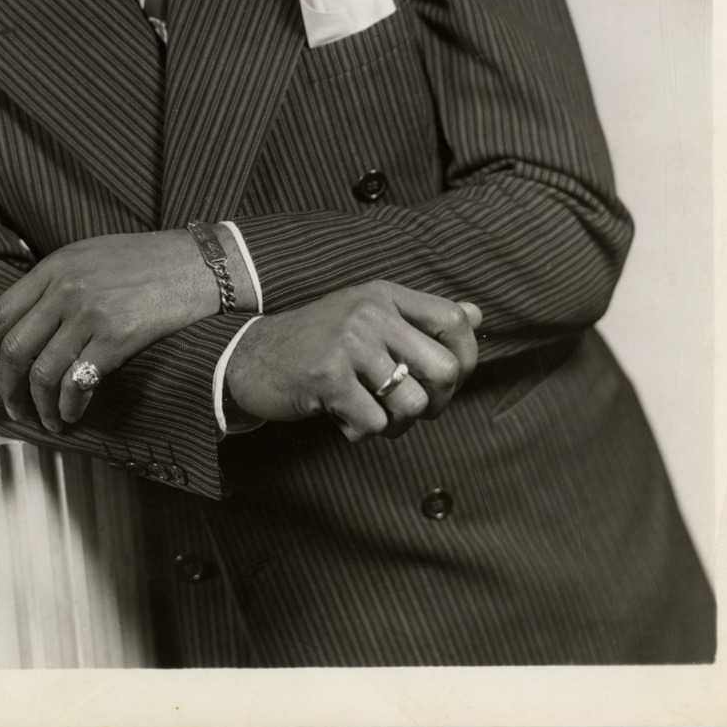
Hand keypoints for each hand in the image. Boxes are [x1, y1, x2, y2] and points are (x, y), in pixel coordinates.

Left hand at [0, 230, 227, 432]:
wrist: (199, 264)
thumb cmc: (148, 260)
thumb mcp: (92, 255)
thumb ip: (58, 280)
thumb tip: (28, 320)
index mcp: (55, 267)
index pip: (0, 313)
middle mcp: (66, 288)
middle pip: (15, 349)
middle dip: (7, 388)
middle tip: (12, 409)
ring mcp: (90, 313)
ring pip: (42, 373)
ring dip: (39, 406)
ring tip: (48, 420)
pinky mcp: (116, 337)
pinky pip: (77, 382)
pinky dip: (69, 406)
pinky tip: (74, 413)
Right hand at [225, 281, 481, 441]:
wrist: (250, 357)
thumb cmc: (317, 345)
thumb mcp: (369, 319)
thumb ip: (421, 319)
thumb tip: (477, 314)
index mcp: (384, 294)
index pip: (455, 319)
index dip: (464, 359)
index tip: (444, 382)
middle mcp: (370, 311)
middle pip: (444, 369)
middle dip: (435, 403)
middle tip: (406, 409)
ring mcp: (349, 341)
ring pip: (412, 404)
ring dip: (396, 425)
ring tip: (369, 415)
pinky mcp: (328, 375)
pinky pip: (375, 423)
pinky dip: (362, 432)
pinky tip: (342, 420)